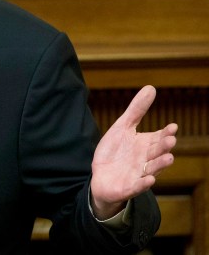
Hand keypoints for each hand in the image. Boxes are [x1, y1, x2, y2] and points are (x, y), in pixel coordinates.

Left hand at [90, 85, 177, 218]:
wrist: (101, 177)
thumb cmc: (115, 151)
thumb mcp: (122, 127)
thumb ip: (136, 110)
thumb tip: (151, 87)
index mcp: (146, 145)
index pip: (159, 137)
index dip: (165, 133)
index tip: (173, 127)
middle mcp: (146, 160)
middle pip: (157, 152)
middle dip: (164, 147)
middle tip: (171, 140)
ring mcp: (139, 174)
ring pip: (152, 169)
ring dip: (160, 165)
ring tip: (169, 158)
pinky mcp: (128, 187)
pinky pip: (137, 186)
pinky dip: (143, 184)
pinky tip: (149, 180)